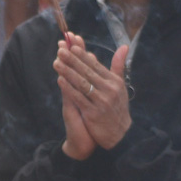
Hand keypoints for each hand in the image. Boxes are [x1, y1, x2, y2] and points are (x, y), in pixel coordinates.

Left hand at [53, 35, 131, 151]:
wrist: (120, 134)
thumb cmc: (117, 107)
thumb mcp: (120, 86)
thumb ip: (118, 66)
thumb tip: (124, 46)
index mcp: (114, 82)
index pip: (96, 65)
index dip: (83, 55)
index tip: (72, 46)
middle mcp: (109, 90)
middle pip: (87, 72)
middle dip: (73, 60)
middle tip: (60, 50)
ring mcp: (101, 102)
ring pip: (81, 83)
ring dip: (68, 72)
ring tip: (56, 62)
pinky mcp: (93, 113)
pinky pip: (78, 98)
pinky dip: (68, 88)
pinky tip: (59, 80)